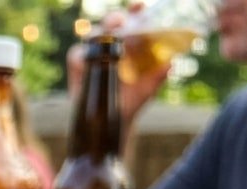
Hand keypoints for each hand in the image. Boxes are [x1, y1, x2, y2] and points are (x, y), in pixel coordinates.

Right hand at [67, 6, 169, 130]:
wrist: (114, 119)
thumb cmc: (134, 98)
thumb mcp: (150, 86)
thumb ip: (160, 74)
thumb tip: (170, 63)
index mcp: (132, 41)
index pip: (133, 18)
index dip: (135, 9)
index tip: (139, 7)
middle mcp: (113, 43)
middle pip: (111, 21)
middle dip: (114, 18)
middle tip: (119, 25)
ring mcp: (94, 53)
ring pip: (93, 34)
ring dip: (98, 34)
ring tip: (105, 45)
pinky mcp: (78, 67)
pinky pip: (76, 54)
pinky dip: (81, 56)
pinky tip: (88, 63)